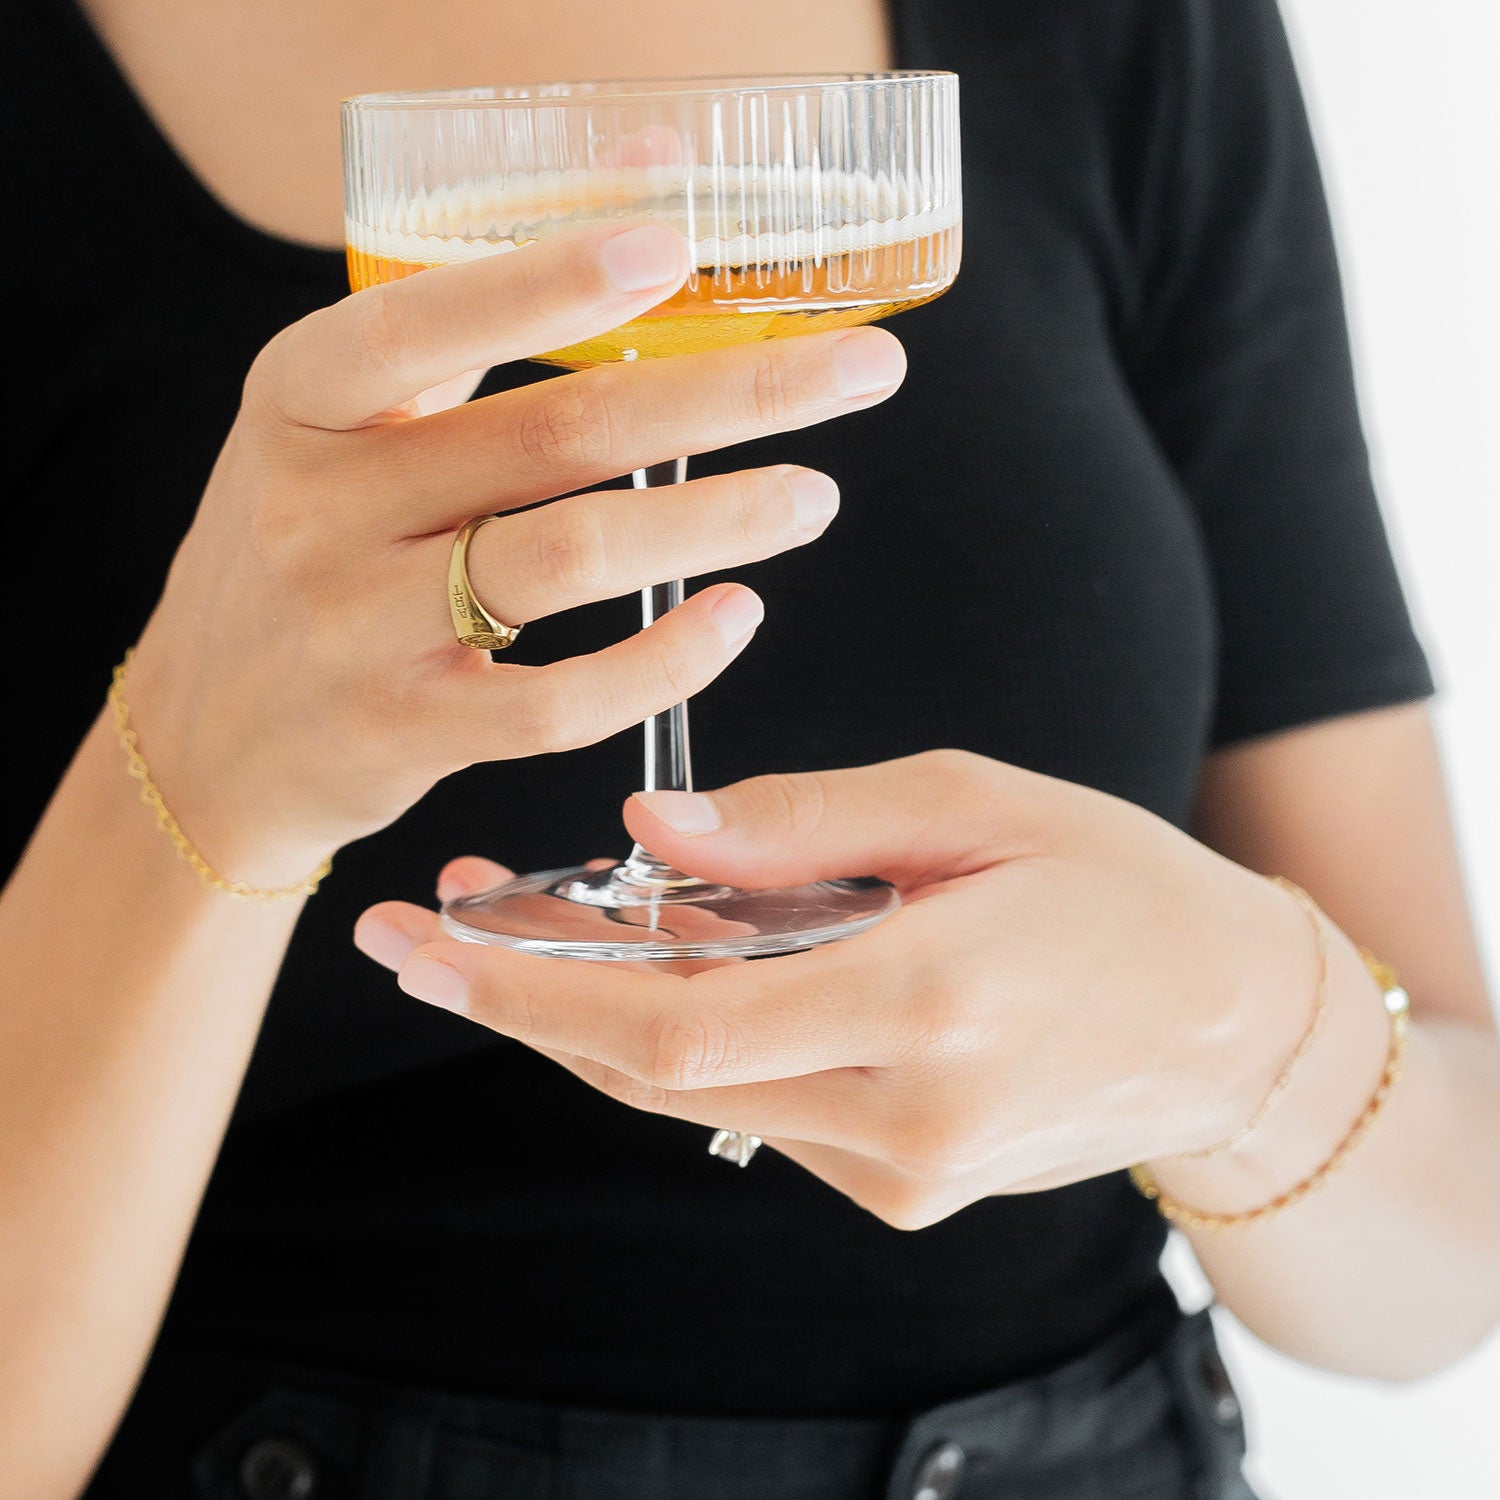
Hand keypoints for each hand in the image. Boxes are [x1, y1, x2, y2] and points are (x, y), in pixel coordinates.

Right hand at [123, 222, 905, 882]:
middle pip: (553, 435)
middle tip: (856, 374)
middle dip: (728, 396)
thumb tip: (640, 178)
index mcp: (302, 401)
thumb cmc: (308, 545)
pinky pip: (559, 702)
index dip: (553, 279)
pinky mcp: (407, 732)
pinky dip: (664, 659)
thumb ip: (475, 313)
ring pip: (570, 561)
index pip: (426, 319)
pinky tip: (735, 616)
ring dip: (716, 519)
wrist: (213, 728)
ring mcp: (360, 630)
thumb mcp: (346, 419)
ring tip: (812, 498)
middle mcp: (319, 508)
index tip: (679, 246)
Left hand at [354, 751, 1313, 1228]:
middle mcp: (904, 1120)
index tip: (432, 943)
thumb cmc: (1117, 885)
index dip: (536, 989)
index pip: (679, 1023)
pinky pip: (750, 1108)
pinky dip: (682, 1039)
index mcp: (926, 1007)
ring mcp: (902, 1172)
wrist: (1232, 1023)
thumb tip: (648, 827)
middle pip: (656, 1074)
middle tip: (424, 935)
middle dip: (524, 1003)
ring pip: (691, 1097)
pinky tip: (647, 965)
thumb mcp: (971, 805)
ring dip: (592, 1016)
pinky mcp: (902, 1185)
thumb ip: (802, 826)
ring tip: (518, 923)